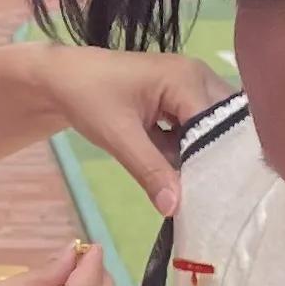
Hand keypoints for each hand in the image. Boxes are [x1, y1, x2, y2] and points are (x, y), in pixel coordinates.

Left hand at [35, 47, 229, 215]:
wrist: (62, 79)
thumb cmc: (88, 97)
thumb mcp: (119, 137)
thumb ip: (150, 171)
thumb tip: (175, 208)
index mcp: (187, 79)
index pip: (218, 125)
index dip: (217, 159)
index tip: (218, 193)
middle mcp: (197, 77)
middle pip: (222, 125)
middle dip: (214, 158)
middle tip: (214, 194)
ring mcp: (189, 87)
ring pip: (210, 129)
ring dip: (200, 156)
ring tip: (200, 188)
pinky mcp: (179, 100)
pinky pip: (195, 129)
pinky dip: (187, 151)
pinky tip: (181, 173)